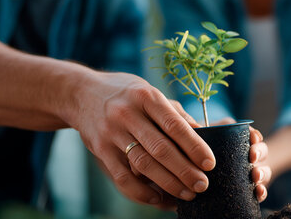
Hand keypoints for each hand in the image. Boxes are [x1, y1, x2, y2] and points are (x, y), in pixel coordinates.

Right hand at [67, 71, 215, 209]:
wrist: (80, 93)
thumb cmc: (125, 93)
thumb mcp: (149, 93)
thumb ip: (174, 113)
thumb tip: (203, 134)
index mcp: (146, 96)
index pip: (174, 124)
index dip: (194, 146)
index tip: (210, 163)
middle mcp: (127, 113)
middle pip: (160, 148)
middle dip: (185, 170)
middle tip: (202, 185)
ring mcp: (111, 132)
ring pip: (142, 165)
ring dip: (167, 183)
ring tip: (187, 194)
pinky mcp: (100, 149)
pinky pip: (121, 177)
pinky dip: (141, 192)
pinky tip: (158, 198)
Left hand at [213, 118, 270, 202]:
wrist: (200, 176)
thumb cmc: (206, 150)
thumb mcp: (210, 136)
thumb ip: (214, 129)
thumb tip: (211, 127)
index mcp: (243, 142)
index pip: (254, 136)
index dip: (255, 136)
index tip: (252, 138)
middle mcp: (251, 157)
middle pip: (262, 152)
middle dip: (259, 153)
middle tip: (253, 157)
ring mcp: (253, 175)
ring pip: (265, 171)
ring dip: (262, 173)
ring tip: (256, 176)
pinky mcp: (250, 191)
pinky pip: (260, 192)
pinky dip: (262, 192)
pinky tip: (258, 192)